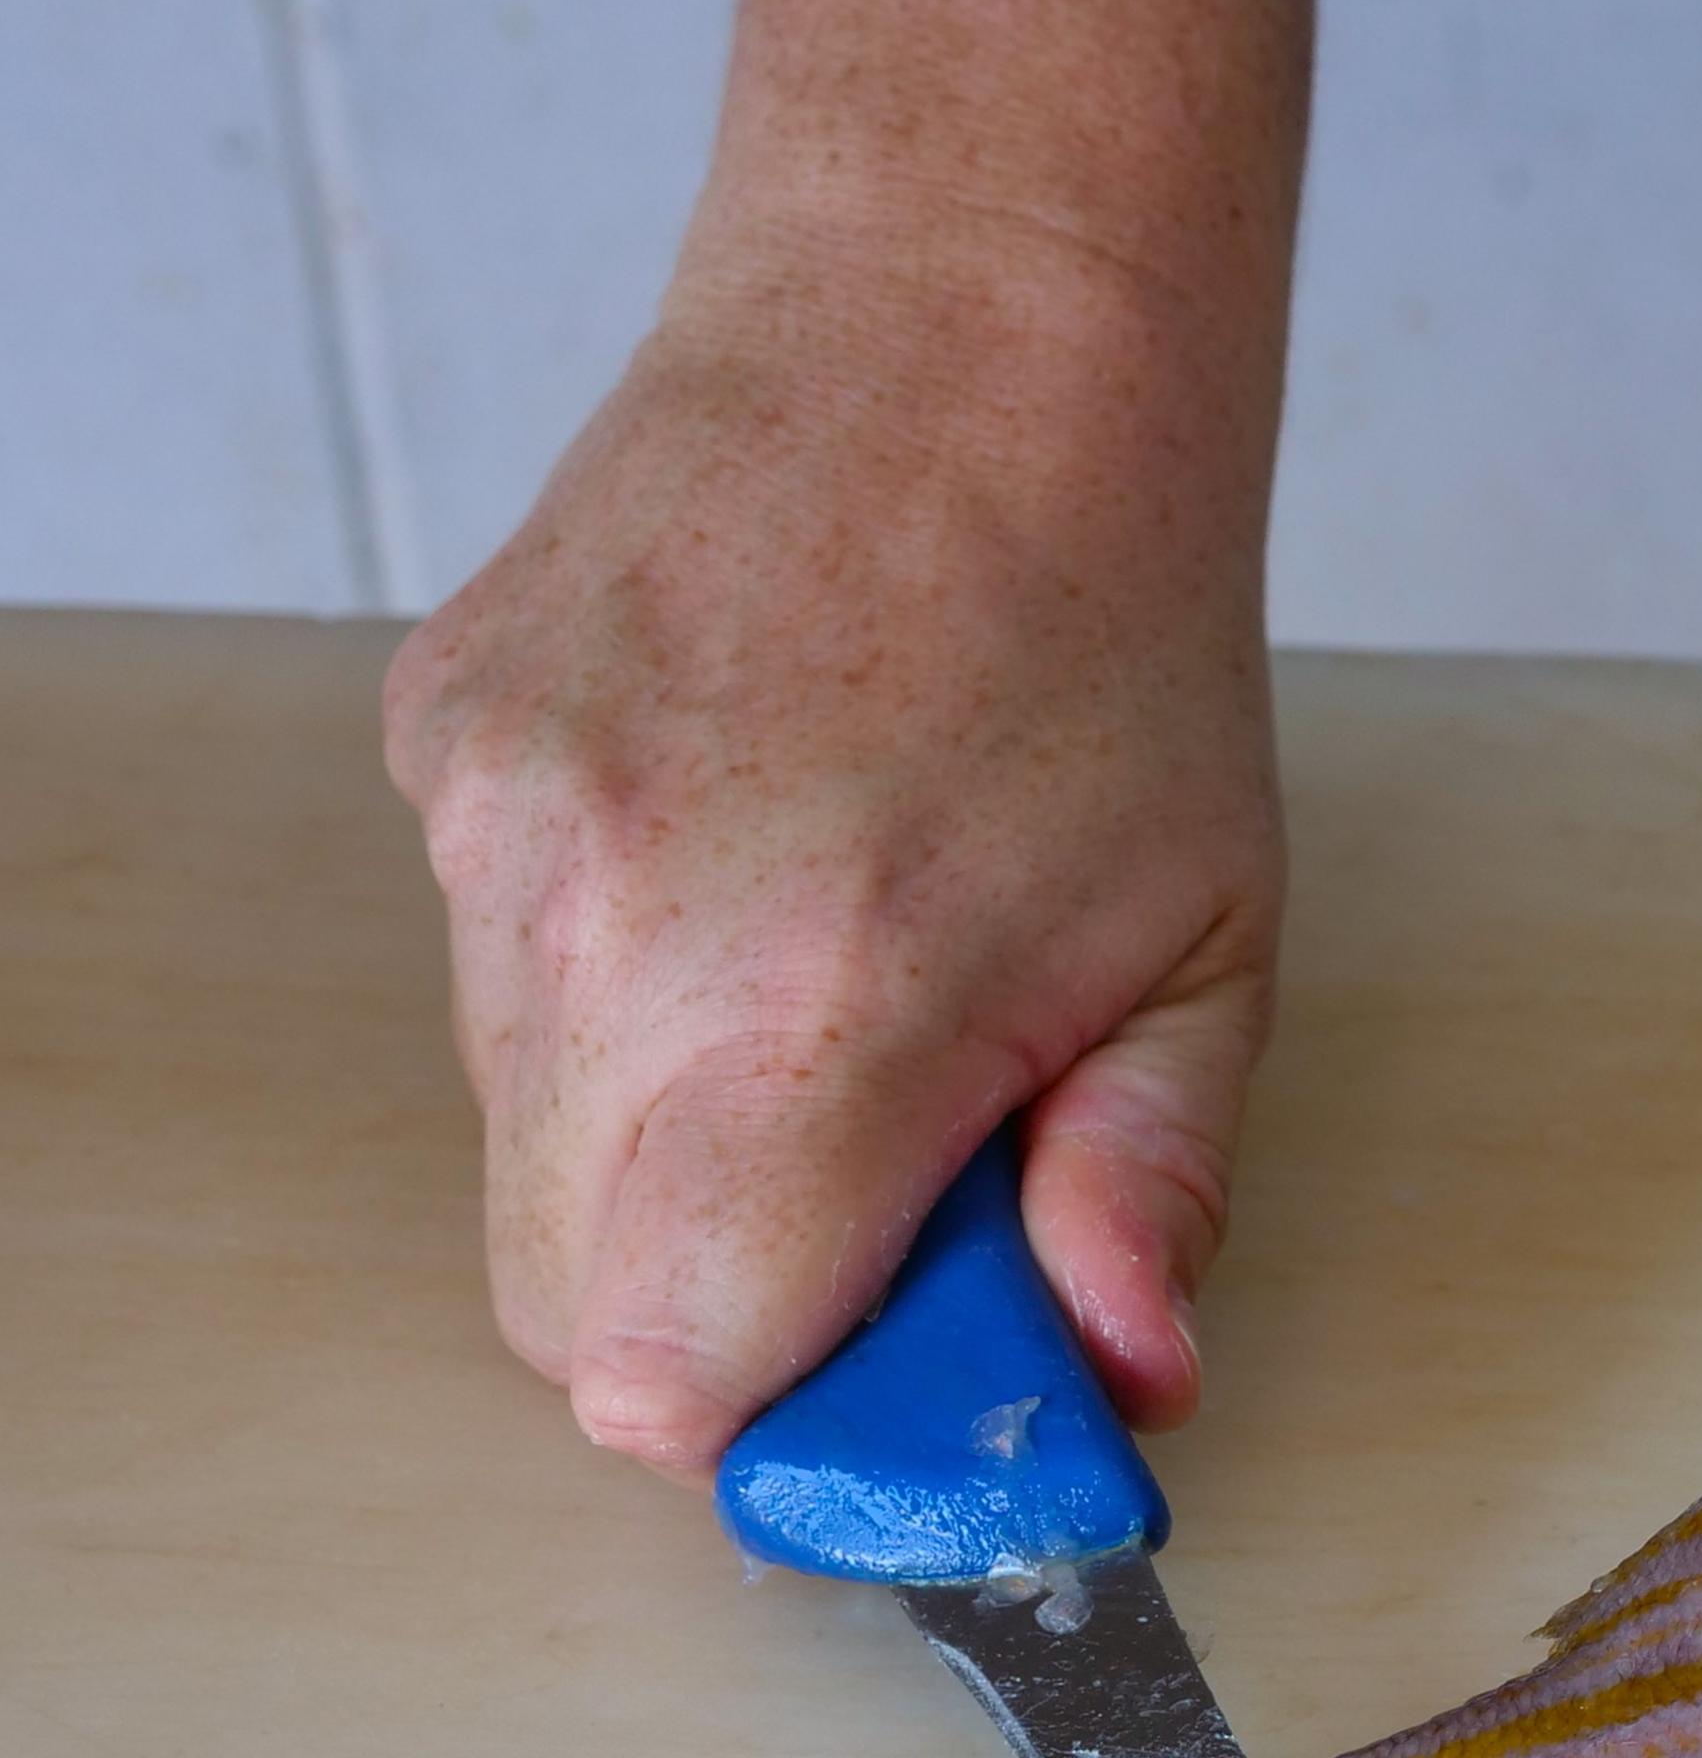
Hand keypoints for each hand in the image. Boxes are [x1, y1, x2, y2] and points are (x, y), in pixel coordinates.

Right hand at [388, 211, 1284, 1477]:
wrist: (962, 341)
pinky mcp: (438, 750)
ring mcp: (494, 833)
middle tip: (883, 1194)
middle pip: (567, 1303)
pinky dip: (601, 980)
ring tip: (830, 977)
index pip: (663, 1377)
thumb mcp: (1206, 951)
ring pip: (520, 1144)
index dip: (774, 1416)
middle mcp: (611, 934)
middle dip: (719, 1308)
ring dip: (664, 1141)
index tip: (882, 1366)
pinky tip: (742, 851)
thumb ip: (1148, 1189)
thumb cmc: (1111, 650)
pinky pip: (487, 971)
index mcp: (819, 1013)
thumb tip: (1120, 1382)